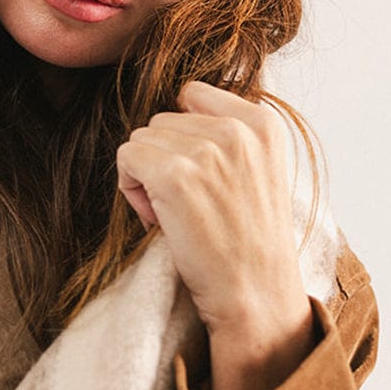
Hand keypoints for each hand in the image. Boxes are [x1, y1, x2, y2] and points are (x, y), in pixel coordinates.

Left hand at [116, 80, 314, 389]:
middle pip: (162, 120)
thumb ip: (227, 133)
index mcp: (263, 123)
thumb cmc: (249, 240)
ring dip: (146, 174)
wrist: (257, 295)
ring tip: (176, 212)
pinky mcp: (175, 176)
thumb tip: (172, 111)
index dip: (184, 135)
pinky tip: (158, 218)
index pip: (192, 94)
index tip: (200, 173)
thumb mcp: (259, 169)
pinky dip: (130, 188)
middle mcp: (237, 130)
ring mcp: (207, 151)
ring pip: (140, 138)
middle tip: (188, 203)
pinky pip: (126, 157)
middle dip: (163, 157)